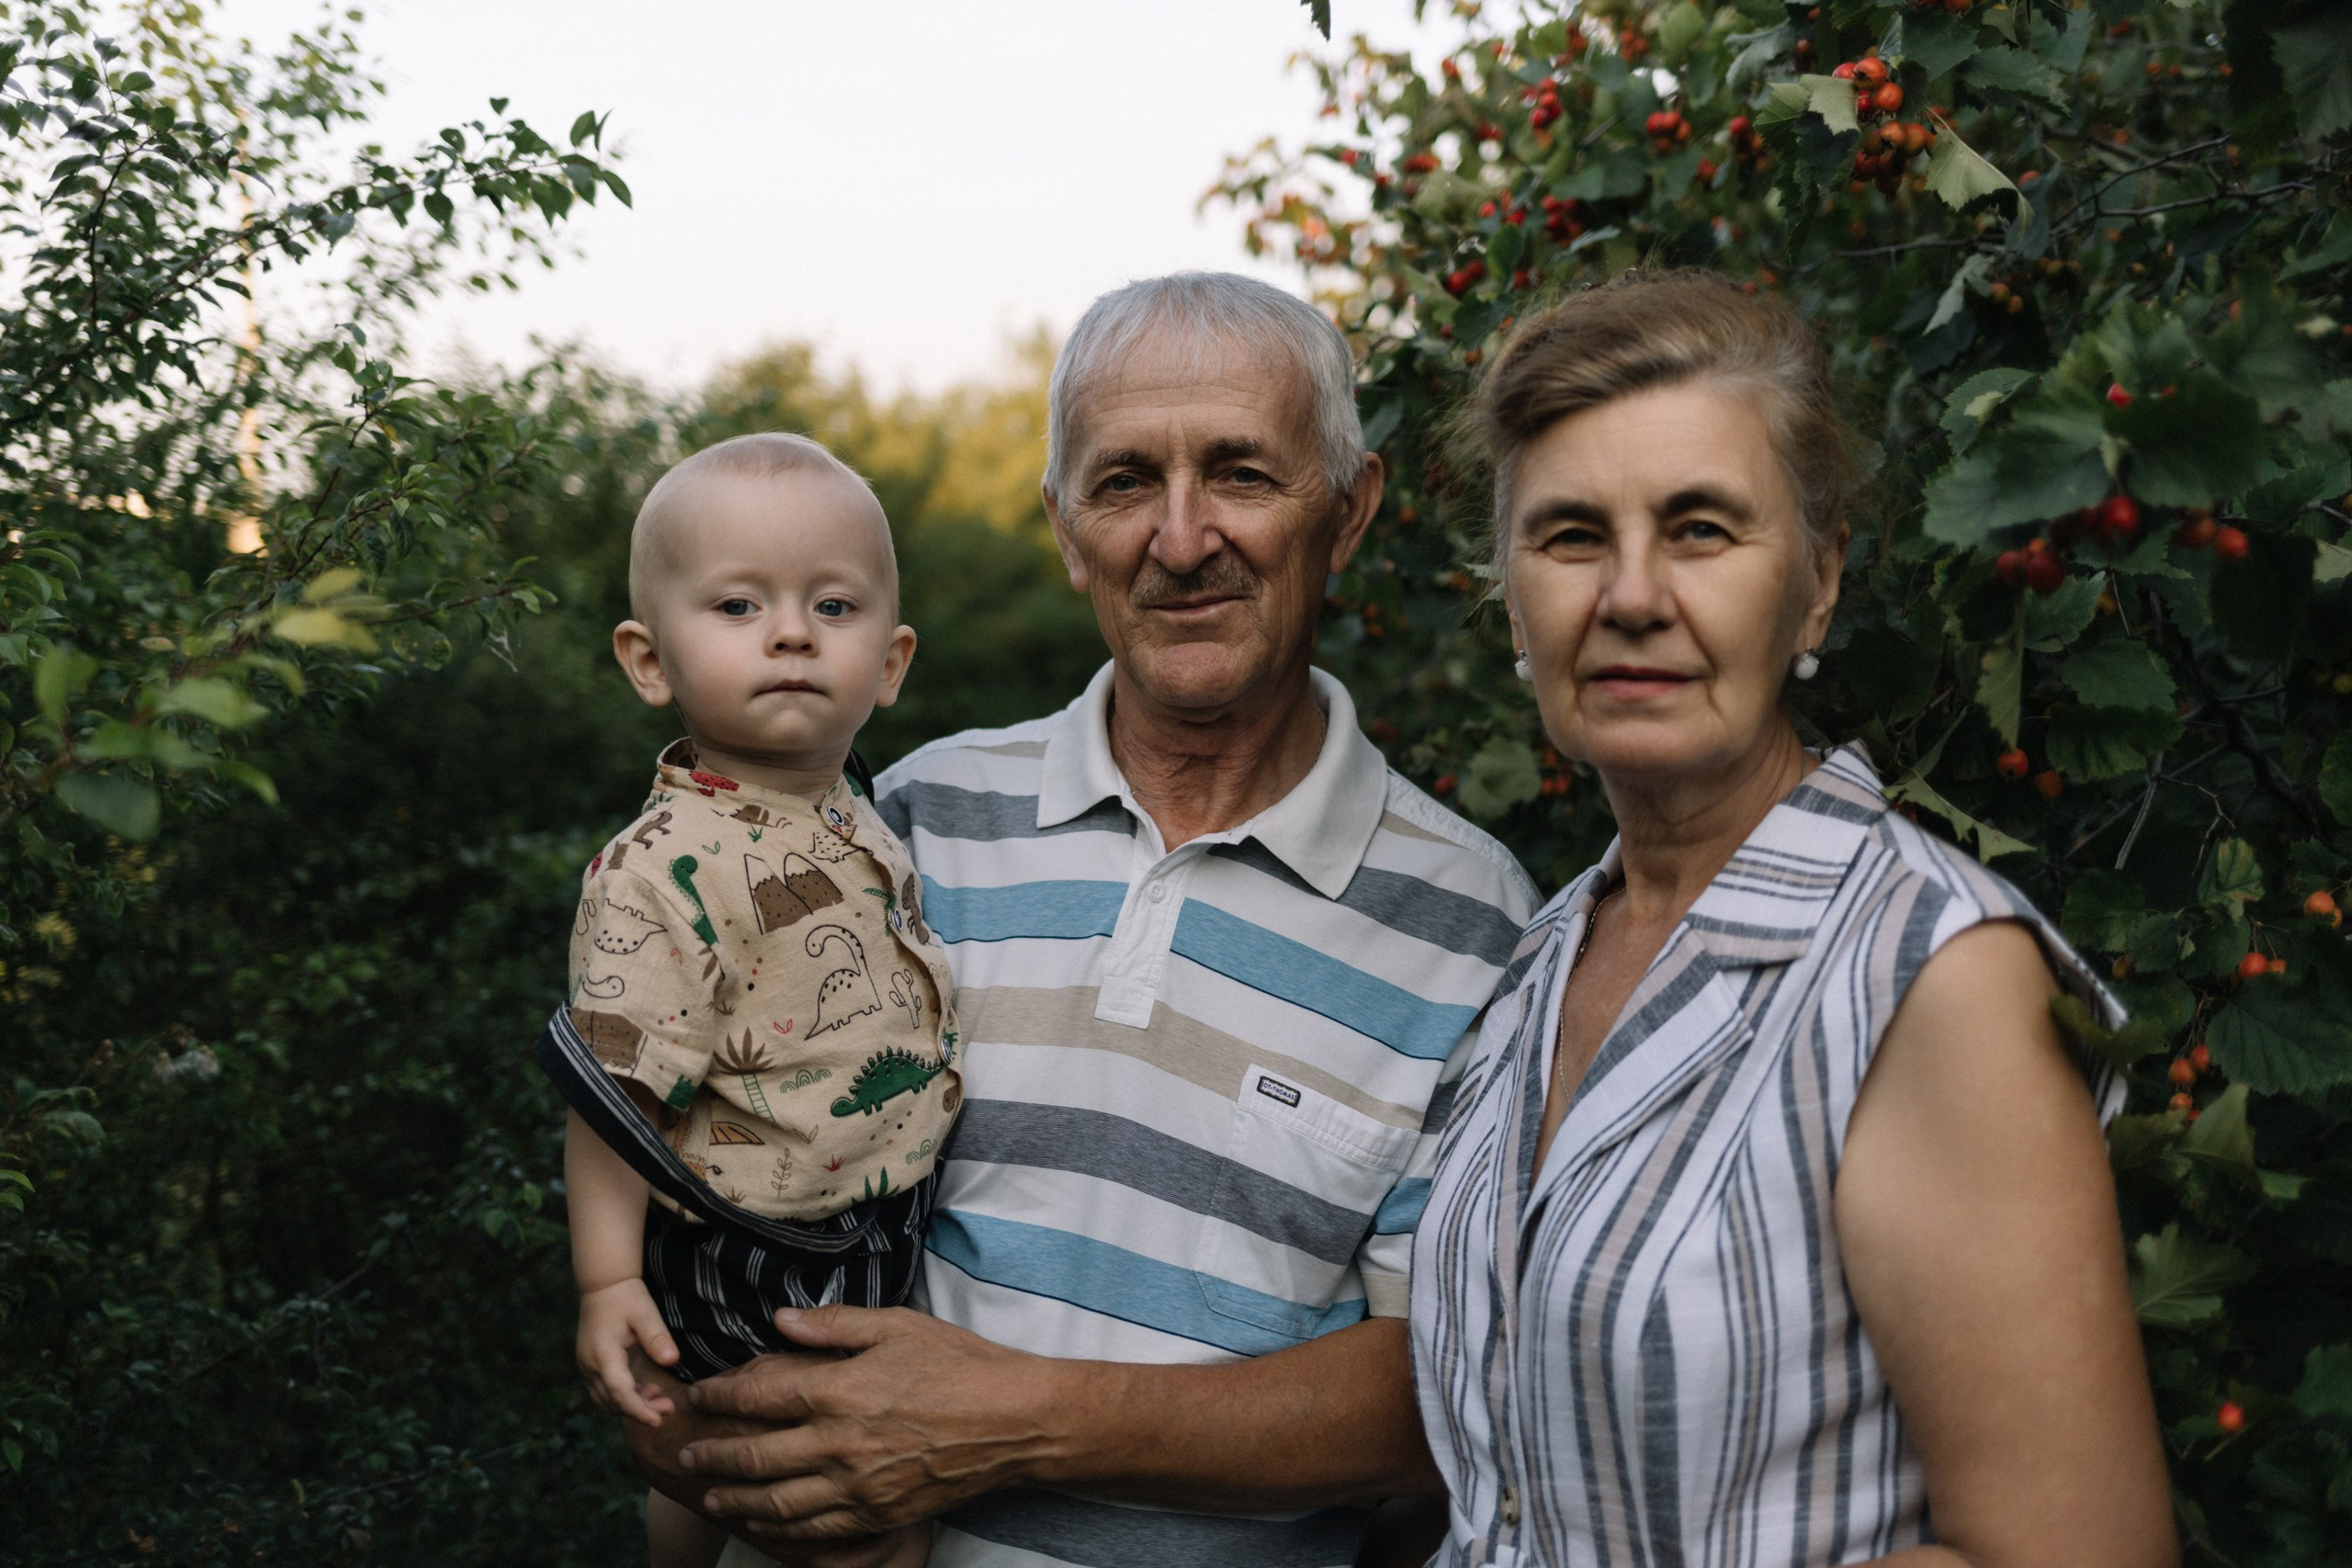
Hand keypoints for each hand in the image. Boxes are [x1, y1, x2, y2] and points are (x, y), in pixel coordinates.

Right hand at [577, 1276, 681, 1425]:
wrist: (603, 1284)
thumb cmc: (626, 1297)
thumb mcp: (646, 1313)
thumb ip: (657, 1337)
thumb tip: (672, 1361)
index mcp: (603, 1354)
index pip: (619, 1392)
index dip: (638, 1410)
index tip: (657, 1422)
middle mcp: (590, 1365)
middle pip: (613, 1401)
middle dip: (640, 1410)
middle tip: (669, 1409)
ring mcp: (587, 1366)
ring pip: (607, 1400)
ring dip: (632, 1405)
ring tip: (662, 1401)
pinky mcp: (590, 1365)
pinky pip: (605, 1390)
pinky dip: (624, 1396)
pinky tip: (647, 1391)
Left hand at [677, 1304, 1067, 1541]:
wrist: (1013, 1421)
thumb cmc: (960, 1364)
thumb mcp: (898, 1325)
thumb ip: (833, 1324)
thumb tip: (780, 1320)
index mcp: (840, 1391)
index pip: (758, 1398)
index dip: (719, 1398)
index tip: (697, 1396)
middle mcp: (838, 1444)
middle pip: (753, 1457)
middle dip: (711, 1456)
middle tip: (686, 1454)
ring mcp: (856, 1486)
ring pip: (775, 1502)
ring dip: (735, 1499)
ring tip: (711, 1496)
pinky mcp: (876, 1514)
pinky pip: (813, 1531)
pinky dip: (779, 1530)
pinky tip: (764, 1523)